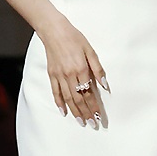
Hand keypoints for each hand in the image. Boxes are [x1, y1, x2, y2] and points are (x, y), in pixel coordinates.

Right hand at [40, 13, 106, 127]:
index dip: (94, 107)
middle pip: (78, 99)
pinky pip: (55, 92)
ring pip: (67, 98)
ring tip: (81, 122)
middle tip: (92, 124)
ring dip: (75, 112)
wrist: (54, 31)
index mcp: (81, 70)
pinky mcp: (51, 74)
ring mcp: (59, 76)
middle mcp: (69, 75)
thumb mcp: (91, 51)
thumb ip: (98, 69)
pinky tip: (64, 112)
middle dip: (86, 113)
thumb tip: (105, 86)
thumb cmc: (75, 39)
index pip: (89, 94)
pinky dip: (59, 103)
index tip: (98, 117)